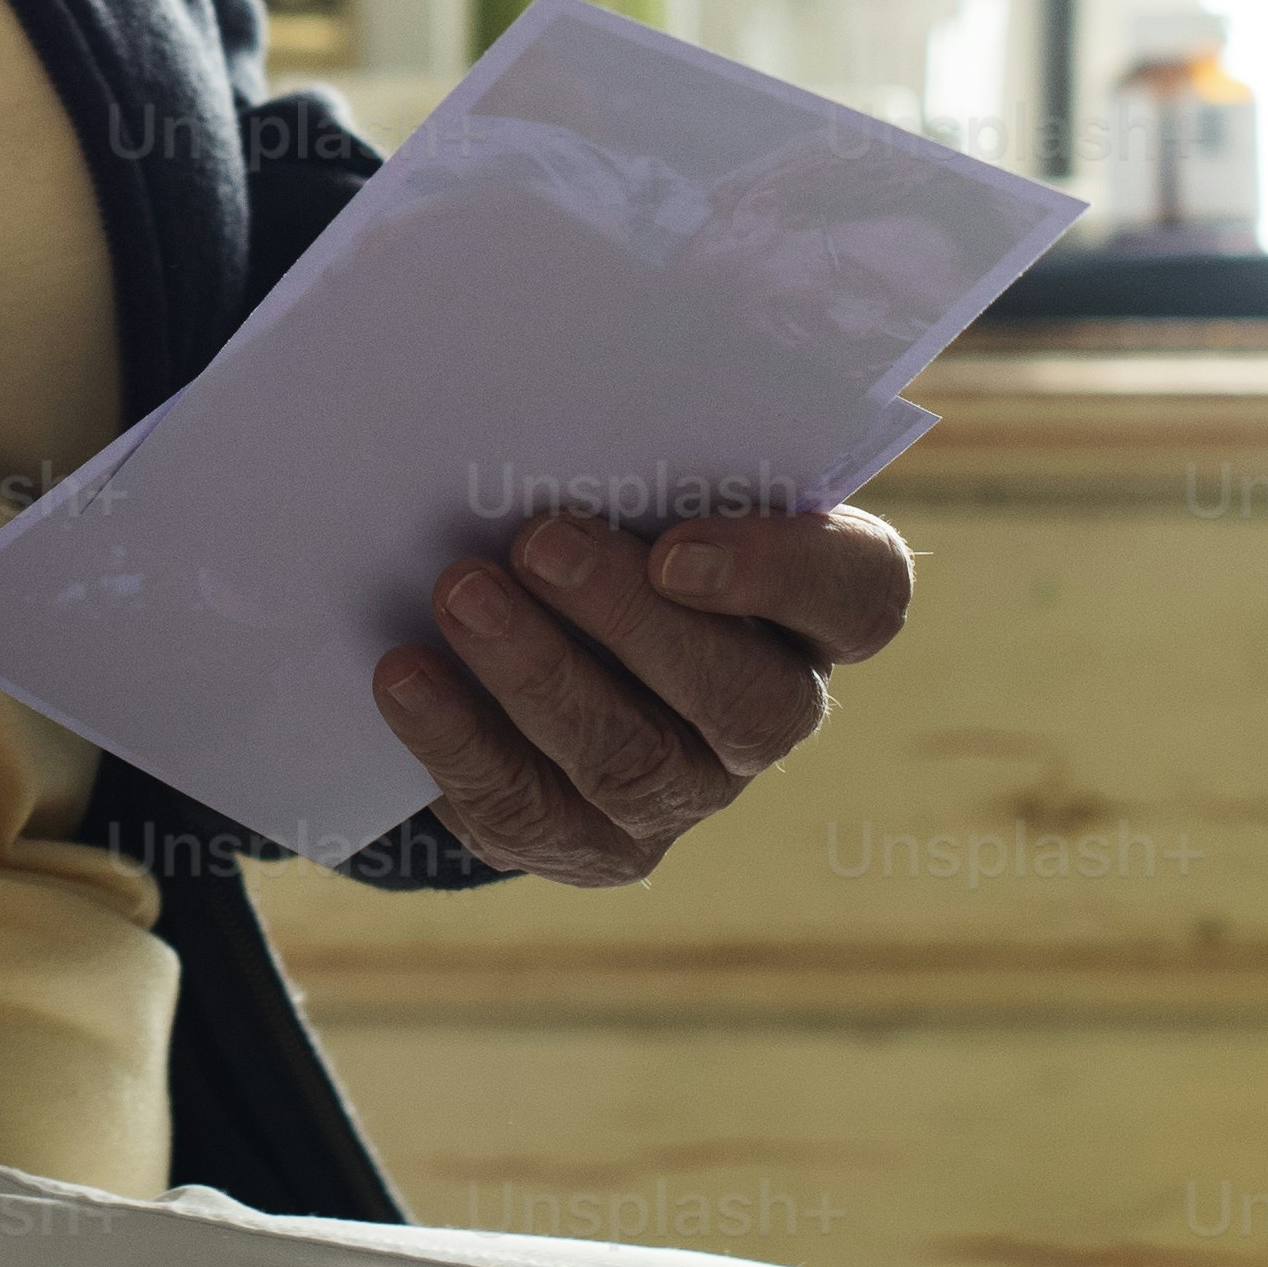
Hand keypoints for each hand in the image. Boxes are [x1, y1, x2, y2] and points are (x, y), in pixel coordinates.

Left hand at [374, 505, 912, 885]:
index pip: (862, 599)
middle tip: (538, 540)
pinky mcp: (590, 845)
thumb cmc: (609, 529)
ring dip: (537, 671)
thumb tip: (551, 421)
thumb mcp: (643, 487)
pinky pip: (527, 807)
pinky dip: (458, 736)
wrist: (539, 638)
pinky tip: (405, 674)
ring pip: (631, 757)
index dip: (784, 578)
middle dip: (631, 619)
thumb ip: (641, 461)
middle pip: (742, 696)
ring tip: (460, 593)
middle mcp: (768, 715)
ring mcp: (685, 795)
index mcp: (812, 612)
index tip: (675, 545)